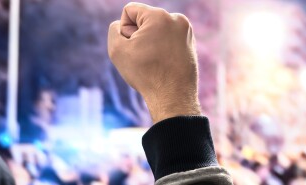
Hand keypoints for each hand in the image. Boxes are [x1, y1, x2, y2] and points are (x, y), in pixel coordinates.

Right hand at [108, 2, 200, 122]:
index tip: (132, 47)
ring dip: (150, 42)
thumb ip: (114, 30)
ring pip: (157, 30)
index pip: (130, 11)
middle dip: (139, 35)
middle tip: (144, 57)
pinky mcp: (191, 43)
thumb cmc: (145, 74)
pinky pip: (168, 39)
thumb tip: (122, 26)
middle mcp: (177, 19)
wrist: (173, 97)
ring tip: (154, 61)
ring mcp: (186, 31)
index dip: (124, 30)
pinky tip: (163, 63)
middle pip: (145, 19)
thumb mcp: (117, 49)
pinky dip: (162, 48)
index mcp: (159, 16)